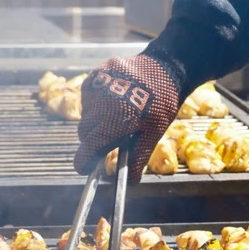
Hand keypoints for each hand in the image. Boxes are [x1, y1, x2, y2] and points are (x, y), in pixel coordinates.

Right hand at [74, 55, 181, 183]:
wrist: (166, 67)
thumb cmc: (162, 104)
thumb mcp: (153, 134)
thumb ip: (138, 158)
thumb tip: (130, 182)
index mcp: (116, 120)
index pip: (89, 146)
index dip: (83, 161)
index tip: (83, 168)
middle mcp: (101, 102)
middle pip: (84, 131)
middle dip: (93, 139)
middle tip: (109, 137)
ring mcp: (97, 85)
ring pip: (85, 113)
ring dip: (95, 119)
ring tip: (116, 113)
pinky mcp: (96, 73)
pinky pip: (88, 96)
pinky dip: (95, 102)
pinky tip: (113, 99)